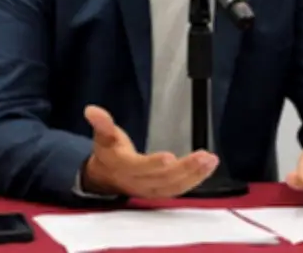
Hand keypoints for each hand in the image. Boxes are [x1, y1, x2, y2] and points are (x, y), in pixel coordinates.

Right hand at [81, 105, 218, 197]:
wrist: (105, 178)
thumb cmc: (108, 153)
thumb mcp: (102, 136)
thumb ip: (101, 124)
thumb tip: (91, 110)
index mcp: (123, 167)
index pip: (139, 168)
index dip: (153, 164)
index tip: (169, 157)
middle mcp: (138, 182)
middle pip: (163, 179)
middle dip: (185, 168)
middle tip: (204, 156)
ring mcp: (150, 190)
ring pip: (174, 187)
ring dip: (195, 175)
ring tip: (211, 161)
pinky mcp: (160, 191)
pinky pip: (179, 189)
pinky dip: (195, 179)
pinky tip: (208, 168)